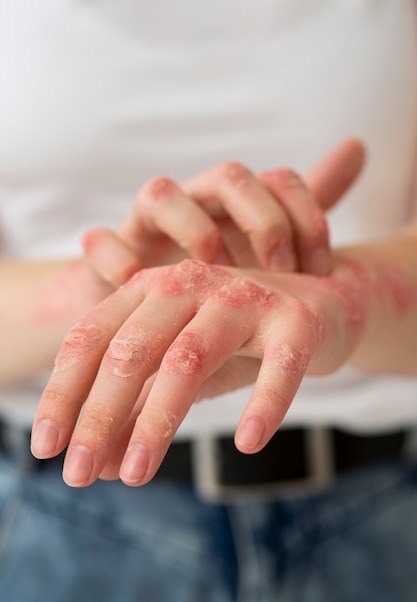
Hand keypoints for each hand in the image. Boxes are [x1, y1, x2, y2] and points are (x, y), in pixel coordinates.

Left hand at [31, 254, 366, 486]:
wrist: (322, 303)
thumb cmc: (239, 339)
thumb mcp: (181, 370)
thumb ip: (140, 410)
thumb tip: (99, 467)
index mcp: (151, 289)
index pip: (91, 339)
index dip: (62, 393)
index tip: (46, 448)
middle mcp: (190, 285)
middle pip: (131, 351)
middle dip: (98, 416)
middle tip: (77, 475)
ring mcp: (244, 299)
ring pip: (189, 359)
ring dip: (158, 421)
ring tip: (137, 476)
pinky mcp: (296, 321)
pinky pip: (278, 366)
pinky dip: (263, 404)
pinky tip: (247, 443)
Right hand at [82, 139, 364, 285]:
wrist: (146, 313)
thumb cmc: (212, 278)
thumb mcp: (266, 249)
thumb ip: (309, 203)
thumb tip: (358, 146)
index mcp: (237, 205)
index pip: (279, 181)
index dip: (307, 217)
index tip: (321, 270)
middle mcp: (195, 205)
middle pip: (228, 177)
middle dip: (261, 218)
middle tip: (279, 269)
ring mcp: (147, 228)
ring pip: (159, 193)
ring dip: (190, 224)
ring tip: (211, 266)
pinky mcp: (107, 256)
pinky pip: (100, 242)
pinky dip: (114, 255)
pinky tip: (134, 279)